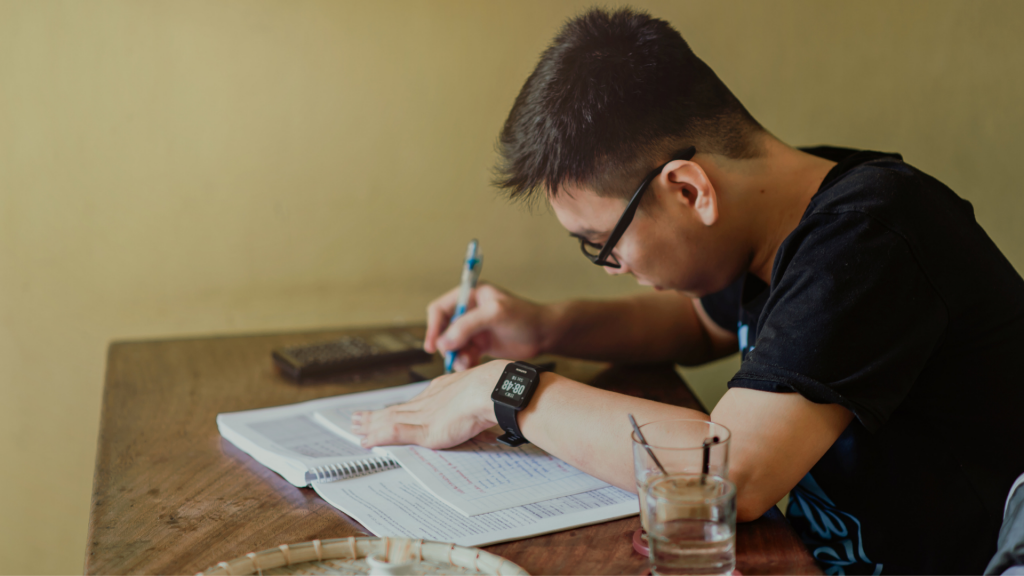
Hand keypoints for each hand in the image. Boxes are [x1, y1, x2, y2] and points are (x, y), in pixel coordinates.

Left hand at [351, 360, 507, 448]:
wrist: (492, 391)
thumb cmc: (494, 393)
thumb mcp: (480, 398)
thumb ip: (473, 406)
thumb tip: (482, 417)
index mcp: (442, 391)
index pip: (414, 402)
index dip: (398, 407)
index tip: (387, 411)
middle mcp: (428, 400)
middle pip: (397, 409)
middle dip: (377, 415)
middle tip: (358, 418)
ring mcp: (424, 414)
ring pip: (389, 419)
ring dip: (371, 425)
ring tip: (355, 427)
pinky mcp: (424, 429)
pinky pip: (393, 432)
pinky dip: (378, 437)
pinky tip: (366, 441)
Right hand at [424, 283, 549, 370]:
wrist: (544, 334)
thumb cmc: (524, 317)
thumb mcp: (495, 314)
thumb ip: (468, 325)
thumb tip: (444, 341)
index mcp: (470, 296)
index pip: (440, 309)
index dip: (433, 326)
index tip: (432, 345)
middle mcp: (469, 311)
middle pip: (444, 330)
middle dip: (446, 345)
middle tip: (453, 357)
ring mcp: (474, 329)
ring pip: (453, 345)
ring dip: (456, 356)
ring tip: (466, 364)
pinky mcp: (481, 345)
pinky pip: (464, 355)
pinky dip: (464, 362)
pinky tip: (471, 366)